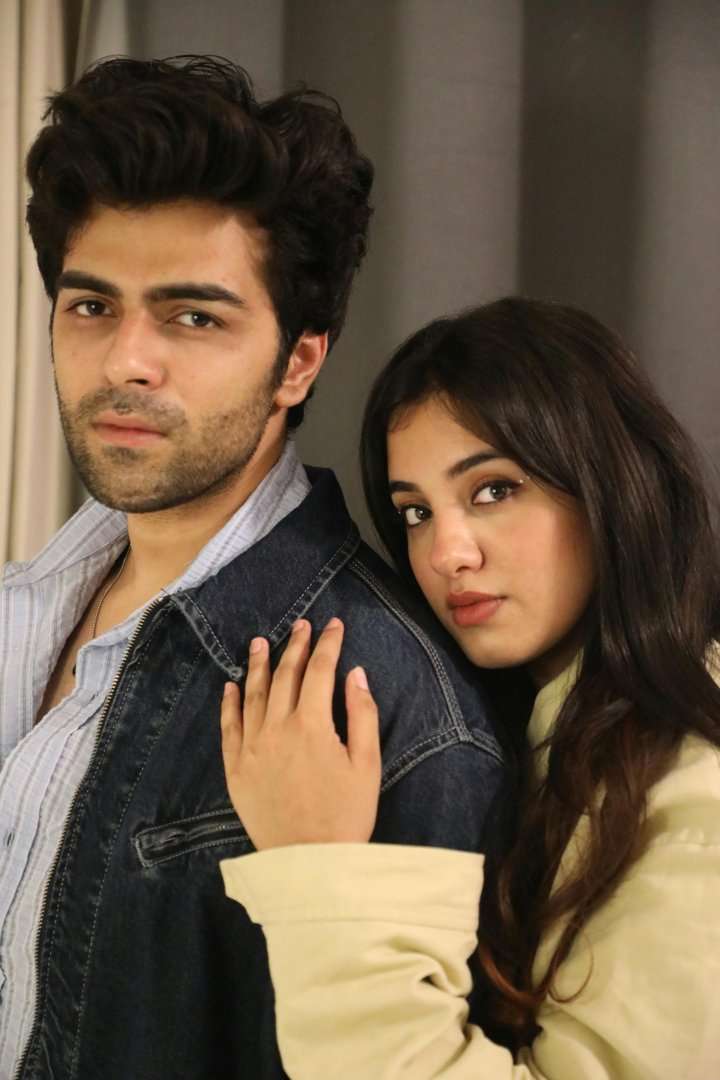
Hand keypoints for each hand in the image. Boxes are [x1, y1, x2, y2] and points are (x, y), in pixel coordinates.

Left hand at [221, 617, 381, 849]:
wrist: (310, 863)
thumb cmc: (347, 815)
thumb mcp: (367, 764)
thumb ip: (362, 715)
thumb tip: (356, 674)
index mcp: (311, 725)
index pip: (319, 671)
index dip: (328, 644)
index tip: (333, 625)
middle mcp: (276, 729)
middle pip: (285, 675)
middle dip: (295, 646)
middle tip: (301, 624)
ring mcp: (252, 748)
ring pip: (253, 694)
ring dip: (259, 664)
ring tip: (261, 641)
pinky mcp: (236, 769)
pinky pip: (229, 727)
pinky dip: (230, 702)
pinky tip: (231, 685)